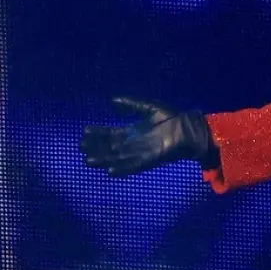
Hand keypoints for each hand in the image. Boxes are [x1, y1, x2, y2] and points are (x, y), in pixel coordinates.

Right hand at [80, 97, 217, 176]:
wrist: (189, 128)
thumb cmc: (173, 118)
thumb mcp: (149, 108)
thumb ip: (131, 104)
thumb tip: (111, 99)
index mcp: (134, 131)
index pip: (112, 133)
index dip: (99, 133)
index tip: (84, 131)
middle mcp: (135, 143)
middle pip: (111, 147)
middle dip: (96, 147)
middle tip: (81, 147)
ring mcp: (141, 152)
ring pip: (117, 157)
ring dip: (103, 159)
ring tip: (88, 160)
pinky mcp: (150, 159)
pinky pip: (132, 165)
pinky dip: (121, 168)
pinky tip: (109, 170)